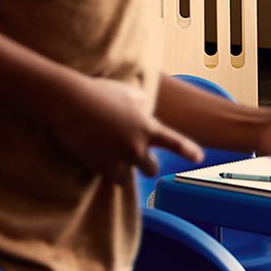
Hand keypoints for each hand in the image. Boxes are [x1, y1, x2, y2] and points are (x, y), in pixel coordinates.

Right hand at [53, 74, 203, 184]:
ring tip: (111, 157)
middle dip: (144, 164)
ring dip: (124, 171)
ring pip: (127, 178)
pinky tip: (97, 157)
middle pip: (151, 169)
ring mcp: (118, 160)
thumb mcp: (128, 92)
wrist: (71, 103)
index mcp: (147, 128)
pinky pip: (108, 177)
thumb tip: (143, 111)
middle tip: (133, 155)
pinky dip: (106, 170)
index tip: (199, 157)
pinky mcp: (99, 167)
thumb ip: (142, 104)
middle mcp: (136, 147)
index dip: (188, 151)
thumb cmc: (99, 92)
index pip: (175, 142)